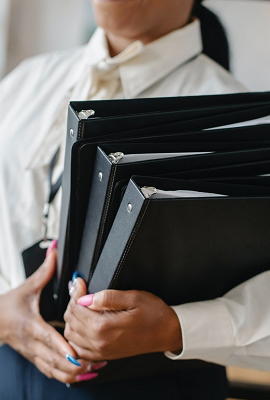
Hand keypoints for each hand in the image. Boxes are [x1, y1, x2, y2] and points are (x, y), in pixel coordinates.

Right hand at [0, 248, 96, 383]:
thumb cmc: (10, 305)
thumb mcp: (28, 287)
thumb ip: (44, 270)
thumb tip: (54, 250)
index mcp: (31, 326)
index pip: (48, 338)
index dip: (62, 347)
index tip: (77, 353)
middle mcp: (33, 344)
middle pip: (55, 360)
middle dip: (77, 364)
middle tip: (98, 361)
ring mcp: (34, 354)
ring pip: (55, 371)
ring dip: (75, 373)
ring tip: (96, 368)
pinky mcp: (36, 359)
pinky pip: (52, 373)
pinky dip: (68, 376)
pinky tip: (84, 374)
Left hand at [64, 278, 181, 360]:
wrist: (167, 333)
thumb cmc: (154, 314)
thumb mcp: (134, 297)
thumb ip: (108, 297)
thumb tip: (86, 298)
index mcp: (104, 327)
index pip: (76, 308)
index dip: (76, 292)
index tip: (80, 282)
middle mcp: (99, 342)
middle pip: (71, 321)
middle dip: (72, 303)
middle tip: (80, 291)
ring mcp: (100, 351)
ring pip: (71, 334)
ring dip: (73, 319)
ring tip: (82, 305)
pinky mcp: (103, 356)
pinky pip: (78, 349)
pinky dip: (75, 336)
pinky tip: (83, 325)